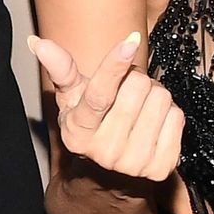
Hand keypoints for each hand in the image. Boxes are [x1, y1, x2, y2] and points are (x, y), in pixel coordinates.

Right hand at [30, 32, 183, 180]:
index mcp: (78, 132)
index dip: (115, 66)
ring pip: (161, 100)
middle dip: (137, 80)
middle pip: (137, 88)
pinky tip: (154, 122)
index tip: (130, 41)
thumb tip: (37, 42)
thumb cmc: (93, 122)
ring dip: (155, 95)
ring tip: (141, 107)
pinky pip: (176, 118)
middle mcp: (105, 152)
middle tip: (129, 91)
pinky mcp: (160, 168)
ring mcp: (134, 163)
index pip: (99, 95)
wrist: (111, 172)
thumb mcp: (73, 98)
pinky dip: (169, 113)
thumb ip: (60, 69)